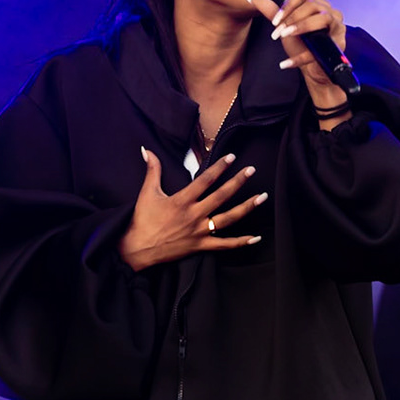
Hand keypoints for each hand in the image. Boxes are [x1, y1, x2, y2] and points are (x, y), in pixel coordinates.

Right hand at [120, 148, 266, 271]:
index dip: (219, 167)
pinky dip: (241, 242)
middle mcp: (194, 215)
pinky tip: (256, 238)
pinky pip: (224, 245)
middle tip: (252, 171)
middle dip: (238, 182)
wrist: (137, 249)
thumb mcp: (147, 192)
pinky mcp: (200, 246)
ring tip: (262, 197)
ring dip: (247, 207)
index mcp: (182, 200)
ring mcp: (199, 231)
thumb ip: (152, 170)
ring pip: (228, 218)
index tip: (232, 157)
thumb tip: (147, 150)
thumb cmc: (142, 220)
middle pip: (221, 196)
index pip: (205, 180)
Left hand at [245, 0, 348, 98]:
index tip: (275, 21)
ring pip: (323, 17)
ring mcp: (337, 25)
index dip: (287, 5)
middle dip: (292, 18)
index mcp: (316, 3)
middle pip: (312, 4)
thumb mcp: (284, 25)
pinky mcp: (340, 42)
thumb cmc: (300, 44)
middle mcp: (329, 10)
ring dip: (301, 27)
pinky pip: (324, 43)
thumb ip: (271, 11)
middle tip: (278, 32)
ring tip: (285, 37)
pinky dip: (304, 55)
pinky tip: (288, 62)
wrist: (311, 68)